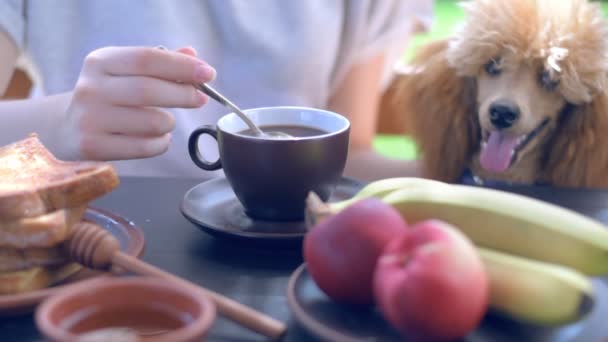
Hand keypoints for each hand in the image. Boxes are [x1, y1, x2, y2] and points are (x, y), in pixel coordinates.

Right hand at [56, 46, 214, 160]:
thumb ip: (160, 64)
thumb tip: (192, 54)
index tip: (208, 73)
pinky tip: (155, 138)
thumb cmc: (109, 97)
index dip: (182, 66)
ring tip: (164, 122)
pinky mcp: (93, 146)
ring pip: (152, 122)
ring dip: (169, 124)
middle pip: (150, 90)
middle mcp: (91, 88)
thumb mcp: (127, 73)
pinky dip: (160, 143)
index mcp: (101, 62)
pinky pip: (145, 147)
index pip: (147, 59)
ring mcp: (90, 118)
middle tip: (199, 99)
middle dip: (183, 95)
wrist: (67, 128)